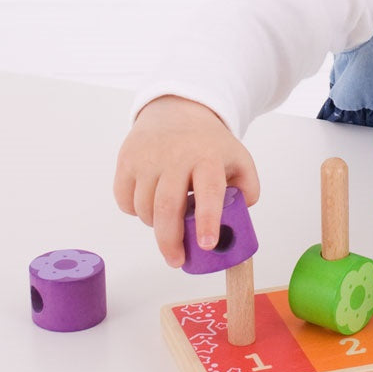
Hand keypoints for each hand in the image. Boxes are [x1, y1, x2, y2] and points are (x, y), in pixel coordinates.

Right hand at [113, 95, 259, 266]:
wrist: (179, 111)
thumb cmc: (210, 145)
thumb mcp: (238, 160)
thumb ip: (248, 189)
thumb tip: (235, 221)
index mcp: (208, 157)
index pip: (208, 190)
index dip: (208, 219)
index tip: (207, 244)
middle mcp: (176, 155)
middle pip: (168, 207)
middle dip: (171, 241)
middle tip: (177, 260)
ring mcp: (148, 157)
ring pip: (144, 209)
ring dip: (155, 225)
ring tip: (169, 218)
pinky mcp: (127, 160)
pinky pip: (125, 200)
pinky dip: (135, 210)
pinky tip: (151, 200)